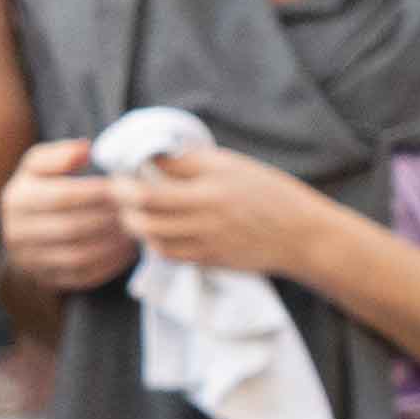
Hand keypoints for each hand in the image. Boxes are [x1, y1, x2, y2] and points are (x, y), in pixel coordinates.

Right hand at [0, 136, 138, 290]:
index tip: (122, 186)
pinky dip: (110, 264)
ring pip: (79, 256)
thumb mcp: (39, 165)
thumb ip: (59, 154)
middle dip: (108, 218)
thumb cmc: (39, 188)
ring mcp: (30, 261)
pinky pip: (83, 276)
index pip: (61, 196)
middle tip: (136, 209)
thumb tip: (85, 149)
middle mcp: (16, 233)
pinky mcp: (47, 280)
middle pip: (71, 228)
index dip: (96, 192)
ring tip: (135, 228)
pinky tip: (128, 249)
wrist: (22, 233)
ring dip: (112, 243)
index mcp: (16, 199)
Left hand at [109, 139, 329, 281]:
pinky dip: (155, 242)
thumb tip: (151, 157)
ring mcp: (205, 244)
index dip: (125, 183)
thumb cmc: (269, 192)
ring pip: (152, 239)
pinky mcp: (208, 261)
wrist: (302, 236)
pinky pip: (169, 255)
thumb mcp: (232, 166)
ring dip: (136, 225)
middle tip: (118, 193)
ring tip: (134, 210)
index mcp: (210, 189)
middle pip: (144, 217)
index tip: (118, 173)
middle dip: (123, 205)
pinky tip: (156, 229)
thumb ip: (190, 163)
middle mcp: (204, 219)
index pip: (150, 190)